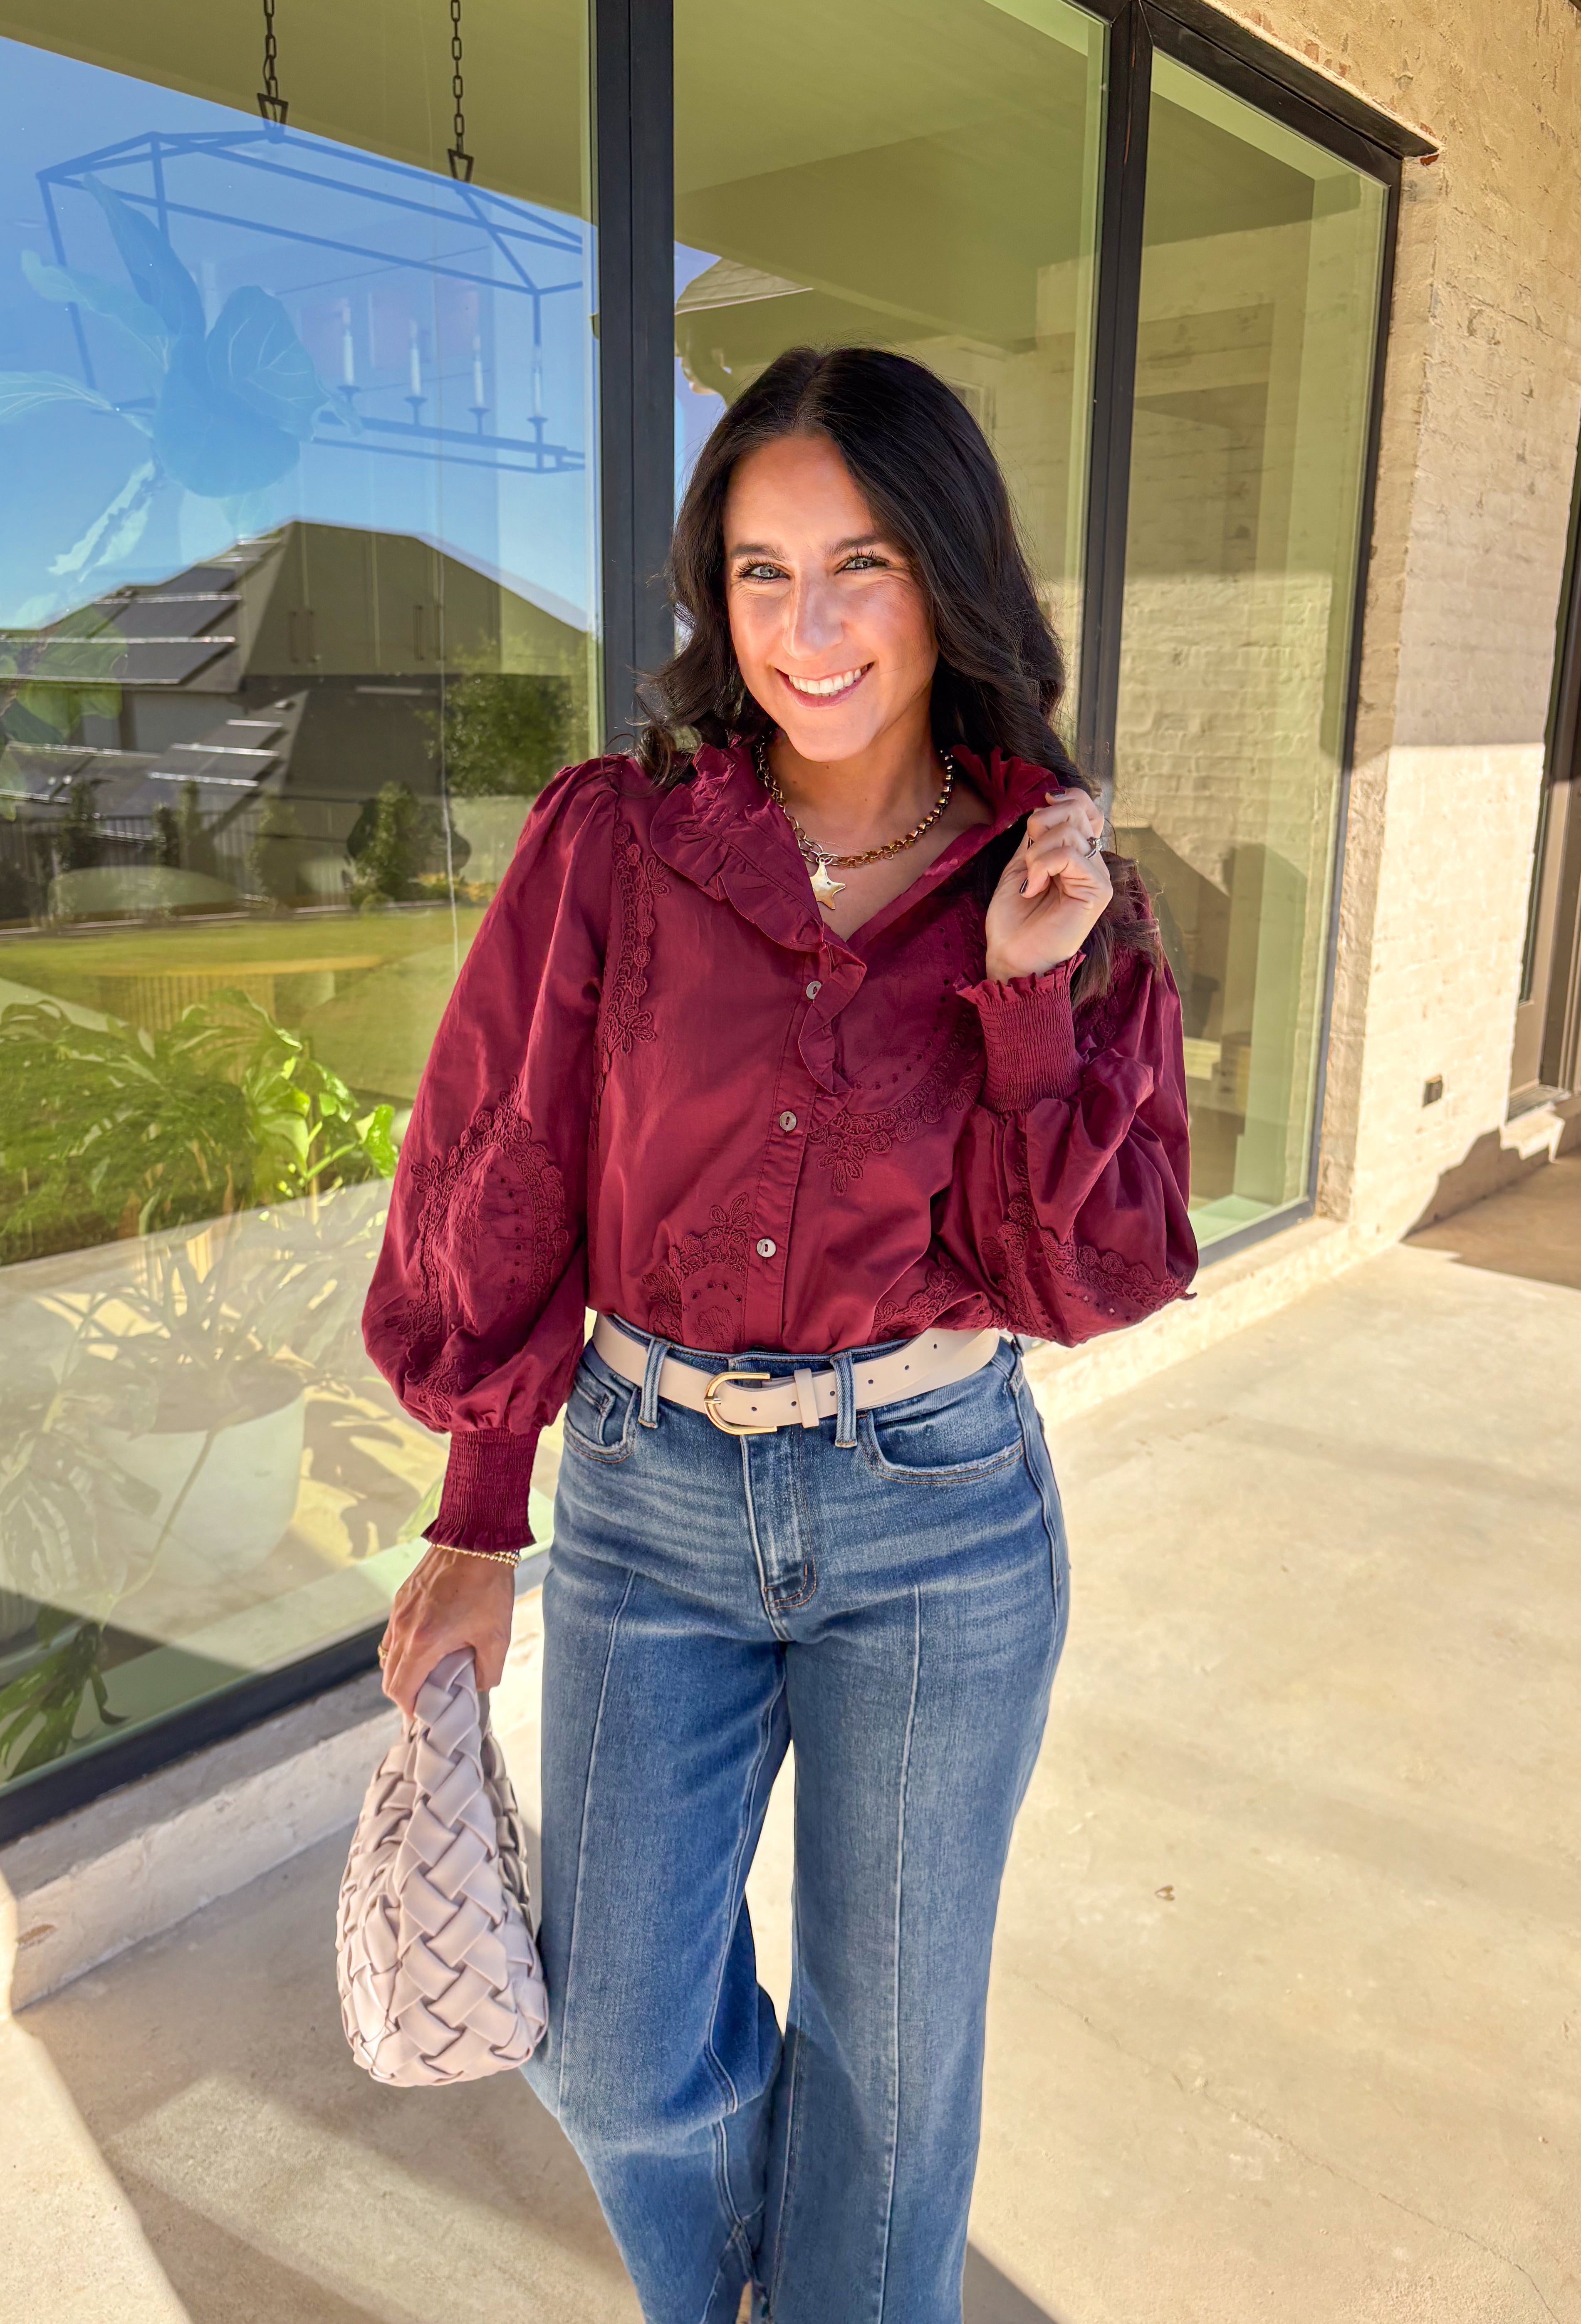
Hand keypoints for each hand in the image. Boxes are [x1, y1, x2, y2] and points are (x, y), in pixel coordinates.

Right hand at [378, 1546, 514, 1716]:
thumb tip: (480, 1686)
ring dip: (403, 1671)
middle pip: (389, 1677)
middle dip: (405, 1694)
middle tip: (427, 1700)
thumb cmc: (487, 1585)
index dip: (410, 1709)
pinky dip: (403, 1647)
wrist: (474, 1536)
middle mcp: (402, 1628)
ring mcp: (399, 1611)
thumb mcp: (498, 1635)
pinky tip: (427, 1645)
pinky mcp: (402, 1597)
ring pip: (388, 1654)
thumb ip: (489, 1670)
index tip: (425, 1715)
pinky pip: (393, 1632)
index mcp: (422, 1642)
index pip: (400, 1690)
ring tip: (428, 1674)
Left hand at [983, 787, 1111, 981]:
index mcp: (1076, 853)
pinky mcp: (1098, 890)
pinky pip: (1070, 854)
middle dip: (1041, 824)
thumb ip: (1037, 837)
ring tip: (1030, 880)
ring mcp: (1098, 875)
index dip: (1062, 798)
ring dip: (1037, 853)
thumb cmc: (1013, 918)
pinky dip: (1042, 866)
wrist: (1012, 956)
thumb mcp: (1020, 865)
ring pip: (1070, 831)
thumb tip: (1046, 802)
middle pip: (1077, 809)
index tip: (1039, 811)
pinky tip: (1033, 888)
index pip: (1084, 806)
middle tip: (1028, 858)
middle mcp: (1092, 861)